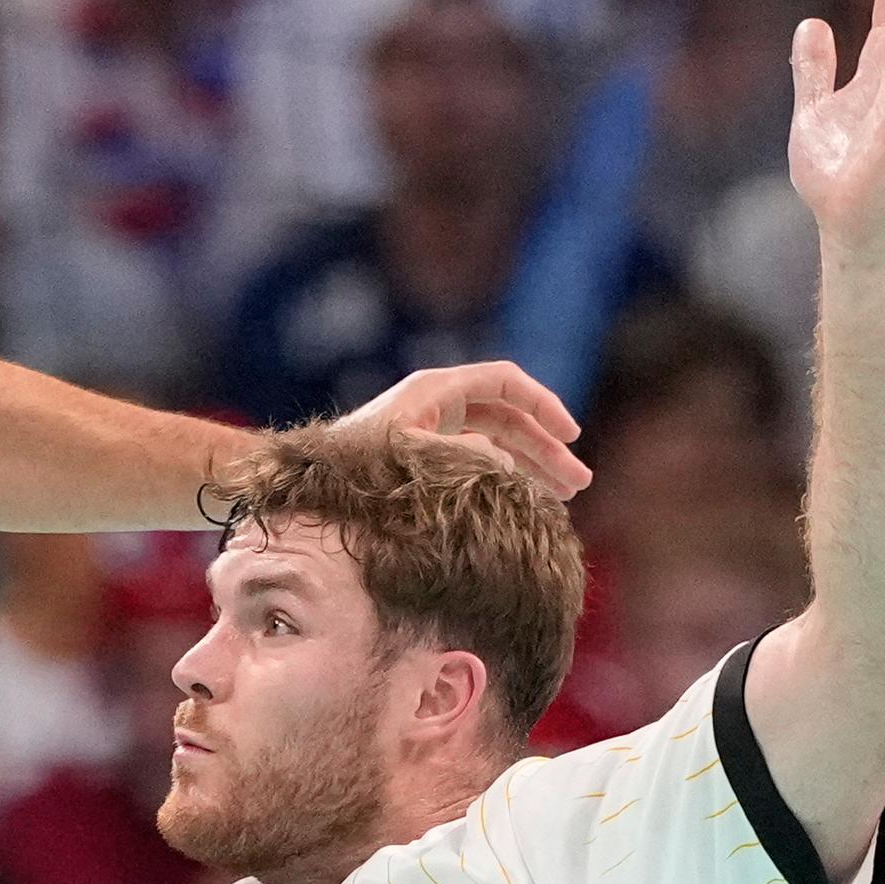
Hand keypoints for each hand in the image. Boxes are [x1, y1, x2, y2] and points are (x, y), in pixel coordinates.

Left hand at [346, 361, 590, 498]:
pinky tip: (523, 501)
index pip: (505, 382)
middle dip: (546, 449)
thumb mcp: (410, 456)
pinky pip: (475, 460)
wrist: (306, 481)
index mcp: (436, 389)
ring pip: (496, 442)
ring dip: (530, 467)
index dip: (543, 405)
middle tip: (578, 483)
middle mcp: (437, 403)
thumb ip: (460, 454)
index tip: (571, 436)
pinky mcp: (422, 454)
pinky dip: (500, 477)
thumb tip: (503, 459)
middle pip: (508, 418)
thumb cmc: (351, 464)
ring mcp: (431, 428)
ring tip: (562, 498)